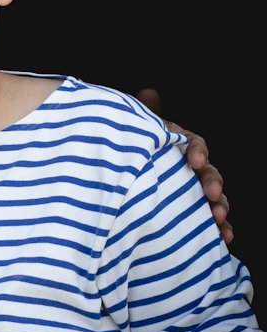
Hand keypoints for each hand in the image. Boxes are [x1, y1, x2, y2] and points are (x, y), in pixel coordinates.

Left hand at [137, 89, 230, 244]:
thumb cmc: (125, 148)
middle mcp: (186, 168)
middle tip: (212, 196)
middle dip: (214, 184)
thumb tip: (149, 92)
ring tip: (220, 221)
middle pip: (208, 173)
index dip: (197, 150)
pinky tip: (224, 239)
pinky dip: (217, 230)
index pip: (194, 144)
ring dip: (221, 209)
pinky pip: (206, 221)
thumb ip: (144, 114)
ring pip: (212, 198)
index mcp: (175, 146)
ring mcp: (187, 191)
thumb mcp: (132, 131)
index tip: (195, 160)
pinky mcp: (185, 213)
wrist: (108, 174)